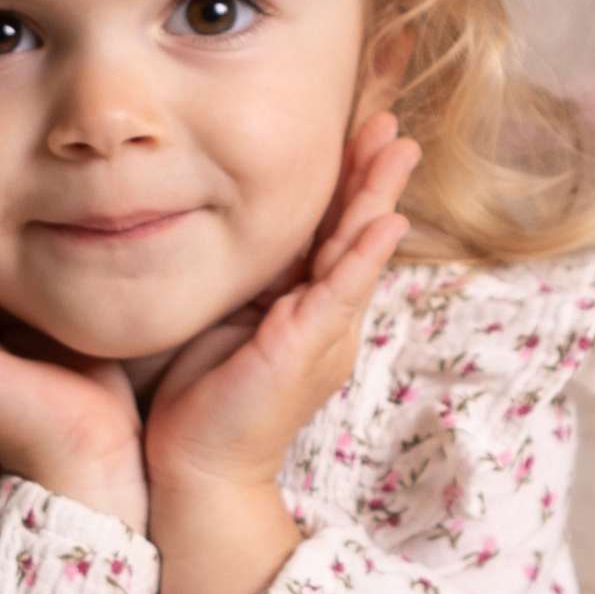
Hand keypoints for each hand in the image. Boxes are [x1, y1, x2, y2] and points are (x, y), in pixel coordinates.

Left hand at [142, 110, 419, 500]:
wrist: (197, 469)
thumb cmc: (200, 399)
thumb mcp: (223, 322)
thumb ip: (239, 286)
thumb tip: (216, 237)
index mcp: (302, 309)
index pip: (330, 234)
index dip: (345, 185)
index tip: (356, 135)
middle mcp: (323, 318)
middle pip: (355, 233)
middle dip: (373, 176)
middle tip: (392, 125)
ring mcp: (321, 332)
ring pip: (357, 251)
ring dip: (378, 196)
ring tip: (397, 149)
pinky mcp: (306, 346)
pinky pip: (342, 290)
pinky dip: (365, 253)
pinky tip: (384, 220)